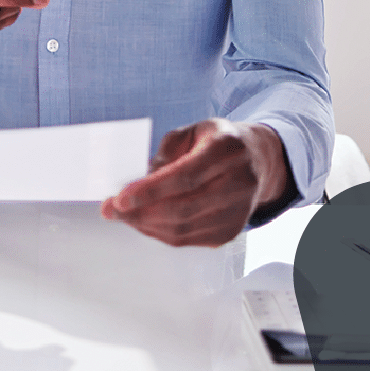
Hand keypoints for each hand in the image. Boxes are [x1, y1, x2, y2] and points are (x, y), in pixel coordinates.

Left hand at [101, 118, 293, 246]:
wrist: (257, 161)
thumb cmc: (219, 142)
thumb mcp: (193, 131)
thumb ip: (166, 151)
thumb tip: (138, 181)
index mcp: (227, 150)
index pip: (186, 176)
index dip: (150, 190)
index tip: (120, 197)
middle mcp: (238, 182)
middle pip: (183, 208)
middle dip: (140, 213)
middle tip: (112, 209)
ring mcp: (237, 212)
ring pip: (183, 229)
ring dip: (146, 225)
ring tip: (124, 215)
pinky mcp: (230, 232)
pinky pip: (188, 239)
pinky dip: (161, 232)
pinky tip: (146, 221)